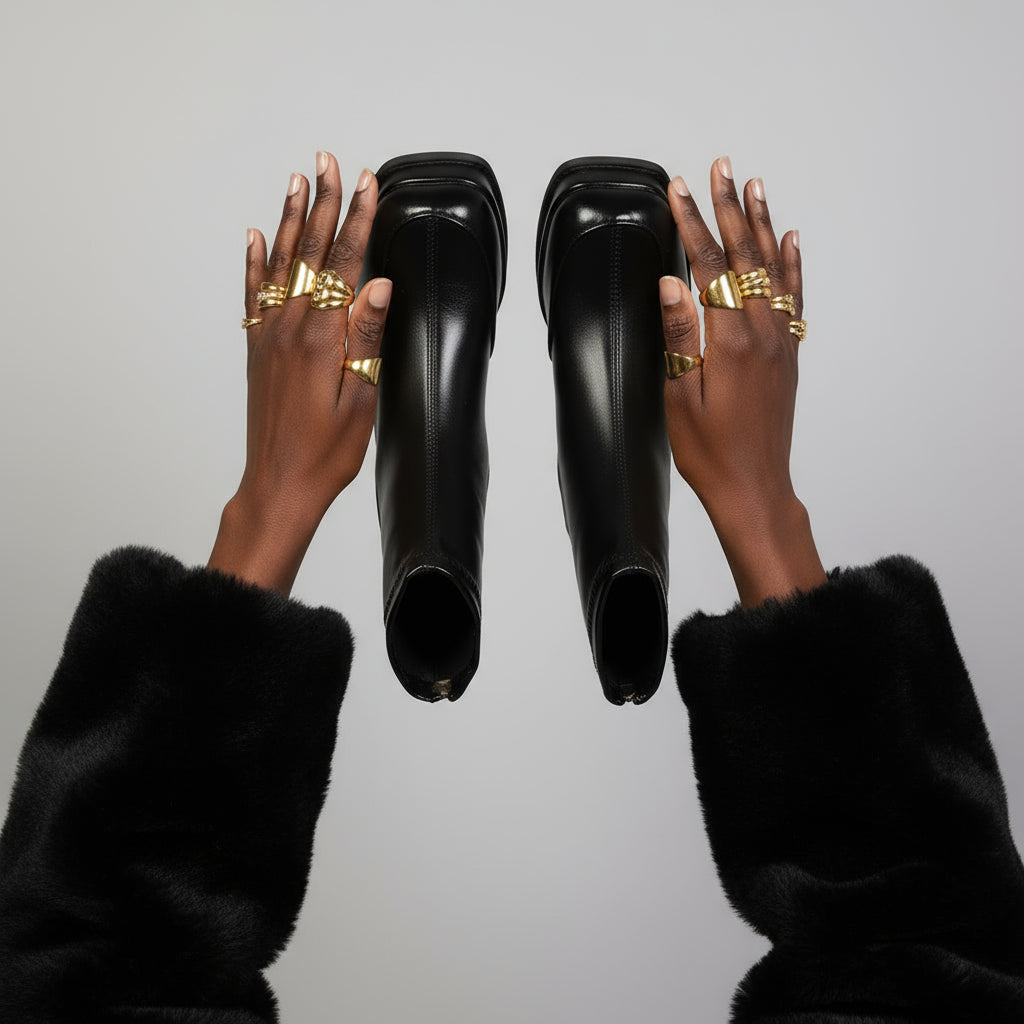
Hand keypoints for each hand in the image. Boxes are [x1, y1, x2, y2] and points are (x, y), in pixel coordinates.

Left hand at [208, 151, 391, 595]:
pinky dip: (255, 262)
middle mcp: (289, 328)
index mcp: (321, 339)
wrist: (278, 484)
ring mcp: (268, 336)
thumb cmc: (325, 453)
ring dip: (290, 219)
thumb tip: (379, 286)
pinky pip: (254, 294)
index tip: (367, 184)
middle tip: (328, 162)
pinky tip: (255, 237)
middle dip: (322, 203)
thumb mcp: (361, 400)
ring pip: (279, 264)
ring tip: (297, 181)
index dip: (358, 220)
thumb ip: (367, 339)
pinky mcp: (257, 350)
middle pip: (308, 252)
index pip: (343, 264)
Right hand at [660, 157, 825, 606]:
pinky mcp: (789, 354)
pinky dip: (791, 263)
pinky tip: (790, 239)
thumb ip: (679, 335)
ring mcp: (781, 341)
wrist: (753, 487)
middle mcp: (762, 332)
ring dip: (763, 224)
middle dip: (729, 208)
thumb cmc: (710, 451)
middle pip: (745, 255)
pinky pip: (793, 296)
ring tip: (756, 185)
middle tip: (721, 168)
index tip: (680, 189)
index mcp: (730, 341)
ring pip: (773, 268)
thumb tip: (672, 282)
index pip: (709, 266)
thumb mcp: (680, 397)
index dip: (693, 224)